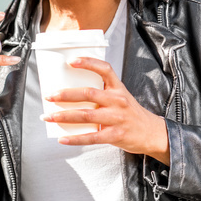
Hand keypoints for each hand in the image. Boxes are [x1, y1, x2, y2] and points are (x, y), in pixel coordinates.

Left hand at [42, 57, 170, 164]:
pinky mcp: (115, 135)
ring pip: (86, 115)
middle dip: (65, 95)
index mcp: (118, 88)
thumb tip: (71, 95)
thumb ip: (102, 94)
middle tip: (50, 96)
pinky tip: (62, 138)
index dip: (88, 63)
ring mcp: (117, 118)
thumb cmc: (131, 114)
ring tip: (49, 116)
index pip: (104, 69)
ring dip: (64, 116)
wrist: (151, 133)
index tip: (71, 61)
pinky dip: (75, 138)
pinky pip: (91, 137)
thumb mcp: (121, 98)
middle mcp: (118, 101)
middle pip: (88, 93)